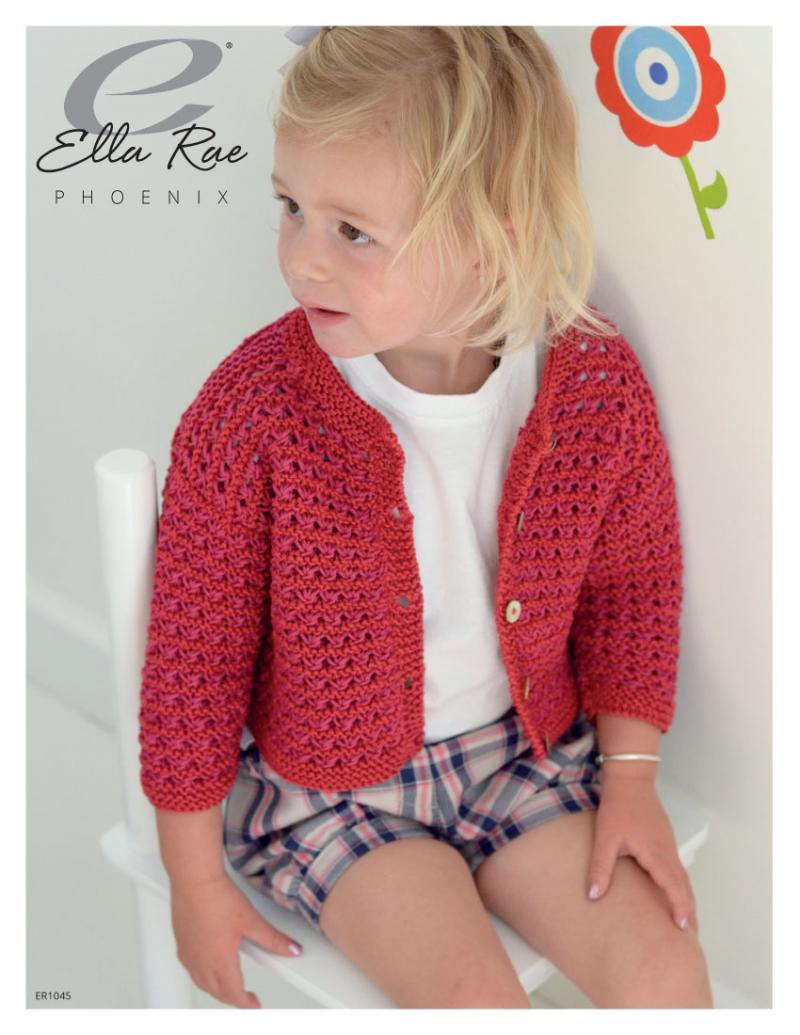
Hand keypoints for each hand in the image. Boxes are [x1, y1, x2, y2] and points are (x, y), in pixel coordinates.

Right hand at [170, 871, 302, 1007]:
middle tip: (245, 997)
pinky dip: (202, 975)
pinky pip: (191, 969)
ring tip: (229, 985)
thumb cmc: (217, 897)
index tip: (254, 1005)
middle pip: (218, 992)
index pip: (234, 994)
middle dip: (233, 998)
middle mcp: (201, 962)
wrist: (194, 880)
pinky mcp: (181, 943)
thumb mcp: (252, 920)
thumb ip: (273, 939)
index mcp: (220, 961)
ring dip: (217, 989)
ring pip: (202, 983)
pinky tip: (208, 965)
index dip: (246, 1003)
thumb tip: (291, 949)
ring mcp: (188, 954)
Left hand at [587, 775, 698, 934]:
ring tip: (686, 921)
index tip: (683, 928)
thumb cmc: (618, 806)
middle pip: (684, 885)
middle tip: (691, 936)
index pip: (673, 885)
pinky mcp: (664, 840)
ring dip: (686, 898)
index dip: (679, 907)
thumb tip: (593, 896)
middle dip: (688, 910)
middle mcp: (667, 851)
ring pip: (682, 877)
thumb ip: (600, 867)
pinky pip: (677, 868)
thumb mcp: (606, 837)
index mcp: (656, 852)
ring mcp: (668, 844)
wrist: (630, 778)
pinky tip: (674, 892)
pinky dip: (680, 885)